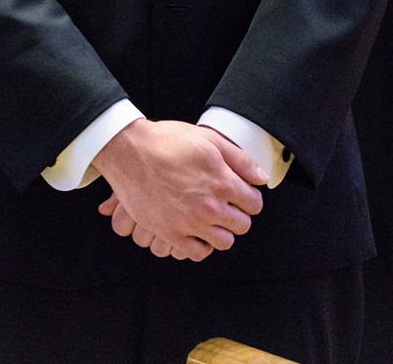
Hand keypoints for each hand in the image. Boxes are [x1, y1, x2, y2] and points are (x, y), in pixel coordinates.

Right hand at [94, 120, 265, 260]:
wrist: (130, 152)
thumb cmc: (170, 141)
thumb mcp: (211, 140)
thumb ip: (241, 161)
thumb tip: (262, 178)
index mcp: (223, 182)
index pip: (254, 204)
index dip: (251, 198)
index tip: (243, 195)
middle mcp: (209, 207)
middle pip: (242, 225)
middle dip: (239, 215)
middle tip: (229, 206)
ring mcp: (189, 223)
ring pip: (223, 242)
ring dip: (222, 231)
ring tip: (213, 219)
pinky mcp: (169, 233)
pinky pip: (196, 253)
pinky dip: (201, 245)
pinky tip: (197, 231)